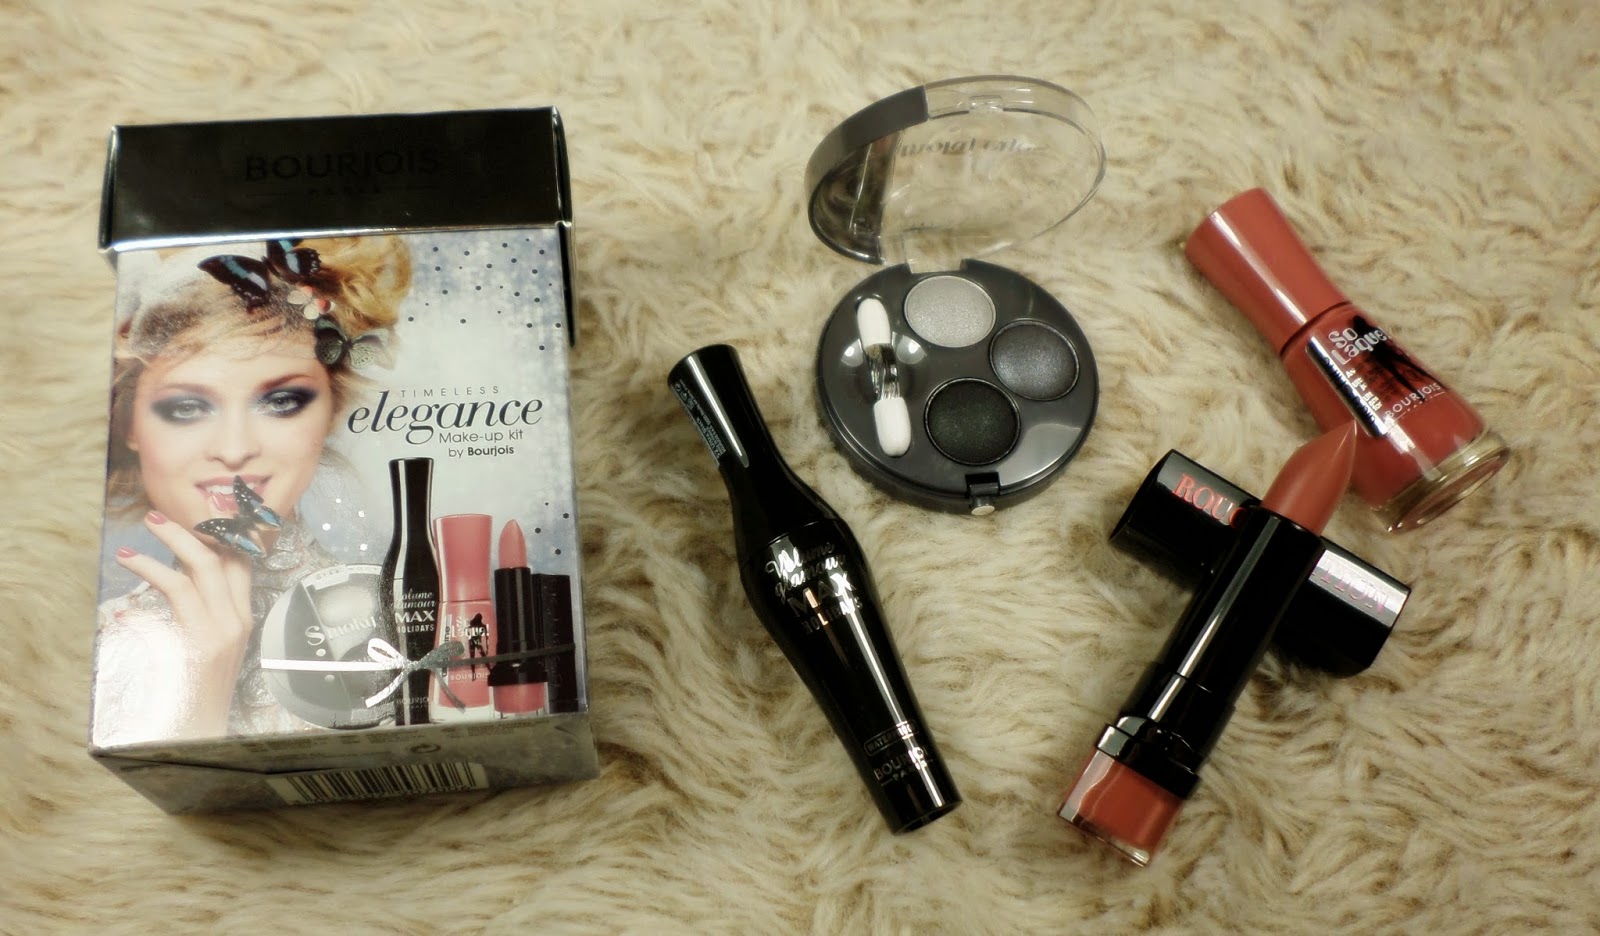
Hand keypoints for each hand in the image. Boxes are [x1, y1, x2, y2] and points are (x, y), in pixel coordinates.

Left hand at [114, 510, 254, 736]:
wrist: (201, 730)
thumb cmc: (199, 688)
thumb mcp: (213, 646)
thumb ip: (202, 613)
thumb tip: (179, 581)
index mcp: (243, 618)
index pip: (240, 564)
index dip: (220, 535)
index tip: (198, 517)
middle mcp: (235, 621)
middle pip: (215, 561)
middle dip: (184, 534)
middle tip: (157, 518)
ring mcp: (217, 634)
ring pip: (189, 578)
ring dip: (157, 557)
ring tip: (130, 550)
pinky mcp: (194, 648)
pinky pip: (167, 607)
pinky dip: (144, 596)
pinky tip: (124, 603)